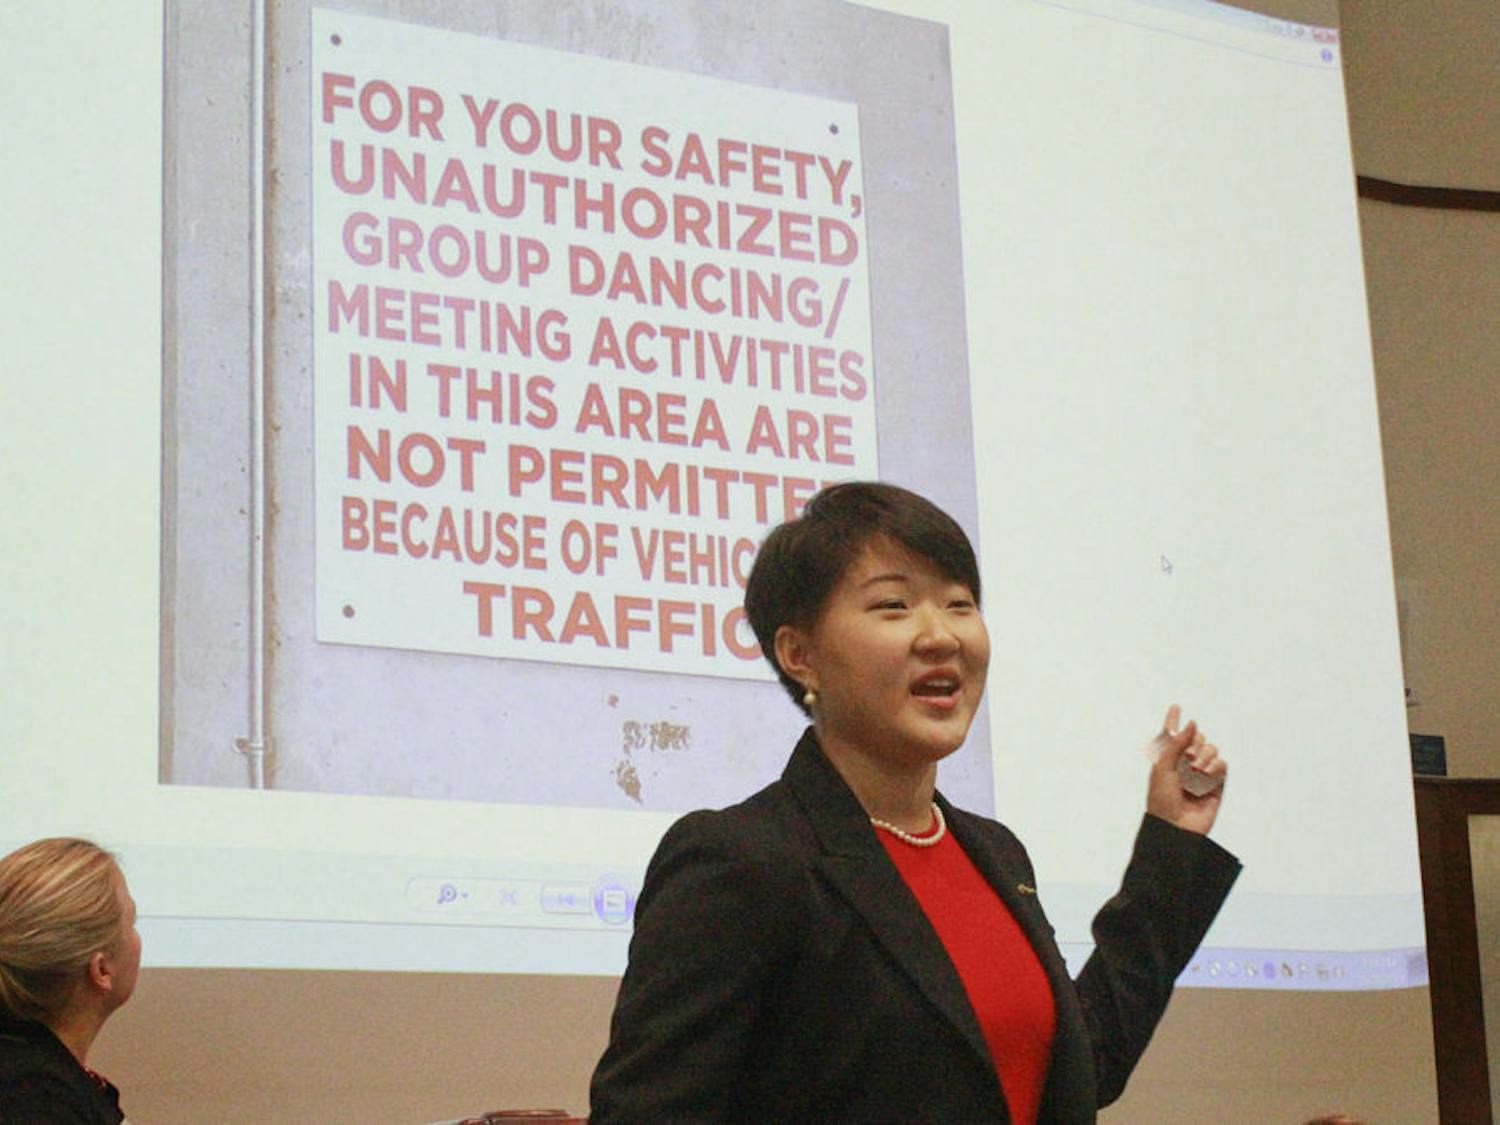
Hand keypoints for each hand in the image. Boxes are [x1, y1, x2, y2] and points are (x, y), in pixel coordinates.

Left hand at [1144, 704, 1225, 835]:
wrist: (1175, 826)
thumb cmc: (1162, 798)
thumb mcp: (1163, 767)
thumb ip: (1177, 743)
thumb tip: (1192, 723)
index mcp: (1168, 759)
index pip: (1172, 736)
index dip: (1173, 721)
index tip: (1175, 707)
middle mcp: (1185, 764)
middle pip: (1197, 739)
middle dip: (1194, 743)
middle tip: (1188, 758)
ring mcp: (1201, 774)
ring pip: (1211, 750)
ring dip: (1205, 755)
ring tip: (1197, 769)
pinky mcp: (1216, 785)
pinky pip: (1222, 766)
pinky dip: (1216, 766)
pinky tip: (1207, 773)